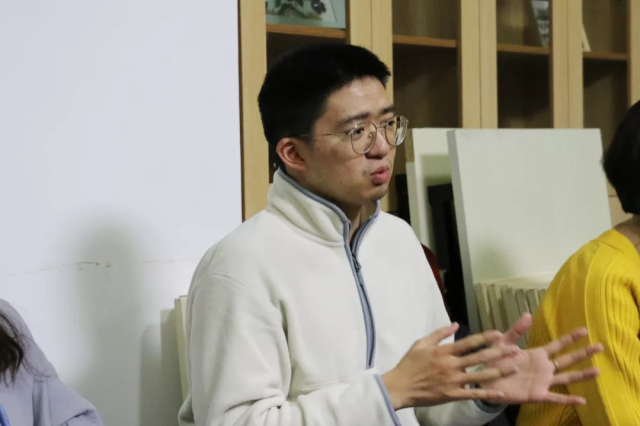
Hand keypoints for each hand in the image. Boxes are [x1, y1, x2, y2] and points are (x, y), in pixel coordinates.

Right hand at [382, 322, 520, 409]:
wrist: (400, 387)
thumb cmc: (409, 364)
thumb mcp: (420, 343)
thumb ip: (439, 334)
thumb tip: (455, 324)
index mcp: (444, 351)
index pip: (469, 342)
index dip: (485, 337)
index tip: (499, 334)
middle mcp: (451, 365)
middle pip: (479, 357)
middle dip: (499, 353)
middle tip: (515, 350)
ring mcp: (453, 381)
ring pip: (480, 375)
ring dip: (499, 371)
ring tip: (514, 368)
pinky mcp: (452, 395)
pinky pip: (473, 394)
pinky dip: (488, 394)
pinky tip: (501, 393)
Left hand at [481, 314, 602, 404]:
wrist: (485, 380)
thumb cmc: (495, 361)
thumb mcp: (503, 342)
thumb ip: (516, 330)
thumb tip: (528, 314)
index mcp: (537, 354)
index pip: (557, 344)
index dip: (570, 338)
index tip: (585, 330)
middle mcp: (544, 367)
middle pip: (567, 359)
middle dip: (583, 353)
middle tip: (600, 347)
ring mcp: (542, 381)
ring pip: (567, 378)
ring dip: (582, 375)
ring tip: (598, 371)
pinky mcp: (537, 394)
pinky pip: (555, 397)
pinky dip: (568, 399)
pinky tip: (582, 401)